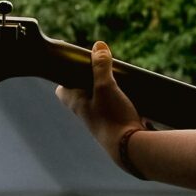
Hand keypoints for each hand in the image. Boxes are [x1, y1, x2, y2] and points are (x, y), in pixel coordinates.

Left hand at [58, 43, 144, 173]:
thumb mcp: (105, 87)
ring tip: (119, 77)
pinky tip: (134, 93)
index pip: (62, 90)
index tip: (74, 64)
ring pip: (101, 101)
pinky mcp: (120, 125)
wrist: (133, 149)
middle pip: (82, 93)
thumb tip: (98, 46)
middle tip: (100, 66)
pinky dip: (123, 100)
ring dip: (108, 89)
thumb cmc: (113, 118)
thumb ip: (100, 66)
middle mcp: (87, 114)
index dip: (65, 77)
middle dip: (90, 80)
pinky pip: (118, 109)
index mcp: (77, 105)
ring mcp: (103, 120)